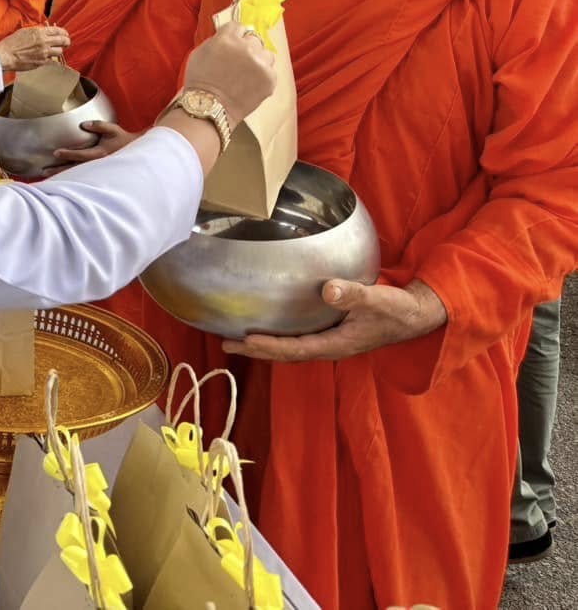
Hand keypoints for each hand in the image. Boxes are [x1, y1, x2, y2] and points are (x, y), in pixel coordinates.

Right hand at [0, 26, 70, 72]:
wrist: (6, 55)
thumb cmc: (12, 43)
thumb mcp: (25, 31)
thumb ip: (37, 31)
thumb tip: (45, 32)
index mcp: (39, 32)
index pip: (58, 30)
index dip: (64, 32)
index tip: (65, 34)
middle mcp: (44, 42)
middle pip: (63, 41)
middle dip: (67, 41)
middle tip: (66, 42)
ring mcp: (44, 53)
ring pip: (59, 51)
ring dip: (58, 50)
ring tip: (54, 51)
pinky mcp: (42, 62)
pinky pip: (51, 60)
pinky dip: (49, 58)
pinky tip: (44, 57)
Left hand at [48, 121, 139, 168]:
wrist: (136, 154)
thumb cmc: (123, 140)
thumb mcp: (113, 130)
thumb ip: (99, 126)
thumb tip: (83, 124)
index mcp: (101, 154)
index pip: (81, 155)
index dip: (68, 154)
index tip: (55, 153)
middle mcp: (97, 165)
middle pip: (75, 169)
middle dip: (59, 170)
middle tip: (44, 171)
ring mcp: (96, 171)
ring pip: (76, 174)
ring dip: (61, 175)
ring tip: (46, 176)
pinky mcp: (95, 173)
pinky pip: (80, 176)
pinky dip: (69, 177)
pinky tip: (58, 179)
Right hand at [179, 19, 276, 124]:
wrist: (209, 107)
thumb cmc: (200, 81)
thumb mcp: (200, 52)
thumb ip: (218, 40)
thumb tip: (231, 36)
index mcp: (227, 38)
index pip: (238, 26)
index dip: (234, 36)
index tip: (232, 45)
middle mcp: (246, 47)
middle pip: (254, 39)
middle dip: (247, 48)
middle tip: (238, 62)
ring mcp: (260, 63)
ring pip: (266, 54)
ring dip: (258, 60)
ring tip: (246, 74)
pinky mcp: (270, 78)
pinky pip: (270, 71)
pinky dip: (262, 77)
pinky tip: (249, 85)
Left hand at [223, 279, 446, 361]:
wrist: (416, 315)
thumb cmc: (398, 309)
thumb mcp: (378, 300)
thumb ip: (354, 294)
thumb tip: (328, 289)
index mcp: (336, 344)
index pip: (294, 349)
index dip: (268, 346)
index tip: (244, 341)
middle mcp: (329, 346)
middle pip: (286, 353)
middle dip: (257, 350)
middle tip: (226, 343)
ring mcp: (331, 341)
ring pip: (291, 347)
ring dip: (265, 344)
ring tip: (238, 338)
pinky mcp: (334, 332)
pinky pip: (300, 337)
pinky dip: (281, 334)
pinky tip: (270, 323)